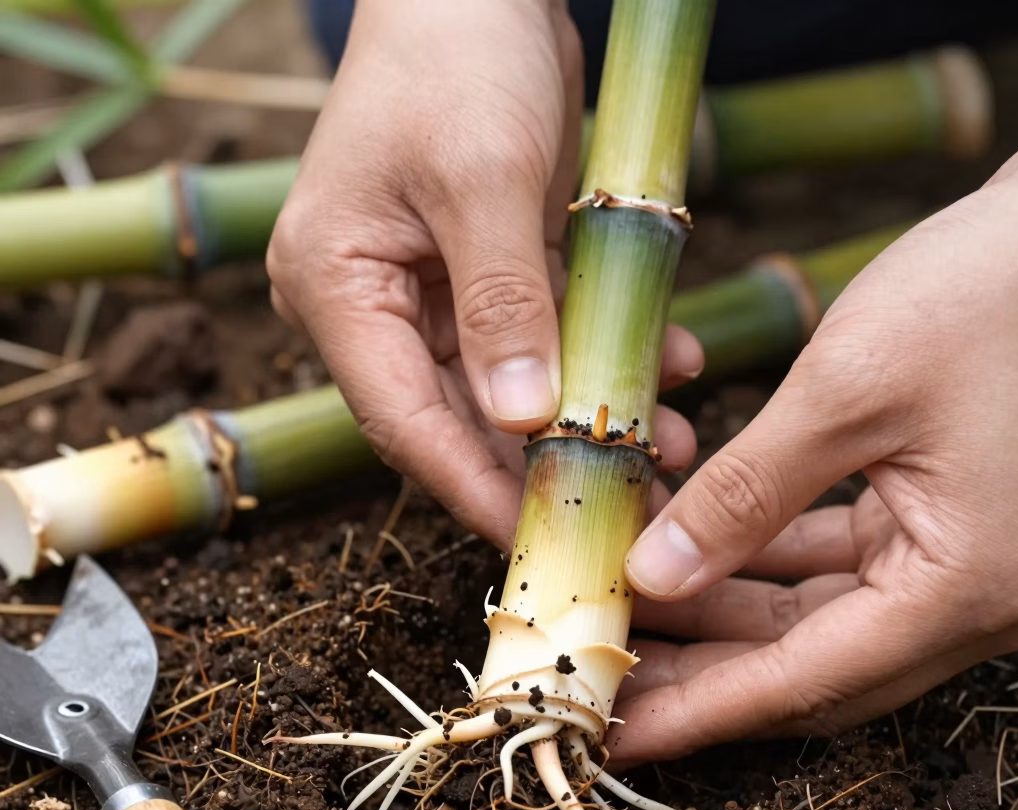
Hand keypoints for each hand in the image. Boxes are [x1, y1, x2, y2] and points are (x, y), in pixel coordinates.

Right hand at [268, 0, 702, 548]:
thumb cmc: (457, 55)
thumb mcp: (482, 179)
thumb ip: (503, 305)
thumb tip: (521, 419)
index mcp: (337, 289)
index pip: (401, 422)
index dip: (472, 486)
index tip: (542, 533)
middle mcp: (371, 306)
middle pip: (454, 419)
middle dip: (540, 463)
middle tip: (625, 501)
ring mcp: (427, 295)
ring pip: (505, 391)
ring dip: (584, 418)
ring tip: (665, 447)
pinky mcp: (481, 278)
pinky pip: (539, 340)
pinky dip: (597, 356)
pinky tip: (666, 370)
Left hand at [608, 150, 1017, 766]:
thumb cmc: (1001, 290)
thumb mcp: (853, 389)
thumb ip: (748, 493)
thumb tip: (656, 576)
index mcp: (965, 588)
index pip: (805, 682)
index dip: (702, 714)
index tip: (615, 738)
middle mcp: (971, 597)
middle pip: (807, 666)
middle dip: (700, 674)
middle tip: (604, 678)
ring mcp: (961, 561)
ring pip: (816, 620)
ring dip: (723, 618)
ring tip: (630, 613)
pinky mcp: (944, 520)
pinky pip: (837, 567)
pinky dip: (763, 563)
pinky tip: (696, 549)